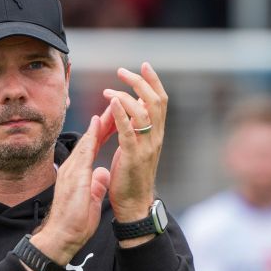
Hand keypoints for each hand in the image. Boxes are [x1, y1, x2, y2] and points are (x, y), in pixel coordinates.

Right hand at [30, 115, 110, 264]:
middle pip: (90, 140)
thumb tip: (103, 175)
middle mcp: (73, 168)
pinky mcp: (74, 177)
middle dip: (104, 121)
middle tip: (115, 103)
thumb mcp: (90, 198)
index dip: (104, 132)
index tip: (115, 118)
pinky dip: (92, 137)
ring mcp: (71, 171)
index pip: (92, 148)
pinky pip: (84, 152)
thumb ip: (95, 185)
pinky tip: (99, 124)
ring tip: (111, 105)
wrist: (60, 238)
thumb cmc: (74, 223)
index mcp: (78, 174)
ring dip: (100, 123)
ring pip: (87, 140)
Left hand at [102, 62, 167, 222]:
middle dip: (140, 82)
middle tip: (122, 71)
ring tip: (109, 90)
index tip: (143, 65)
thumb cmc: (131, 178)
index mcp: (157, 134)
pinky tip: (111, 100)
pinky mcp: (132, 156)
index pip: (160, 101)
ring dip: (126, 96)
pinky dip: (120, 113)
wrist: (133, 205)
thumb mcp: (136, 147)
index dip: (154, 81)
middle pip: (155, 101)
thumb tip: (134, 107)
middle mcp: (155, 138)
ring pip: (143, 112)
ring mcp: (146, 147)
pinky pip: (128, 130)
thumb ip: (137, 128)